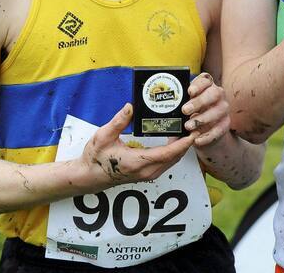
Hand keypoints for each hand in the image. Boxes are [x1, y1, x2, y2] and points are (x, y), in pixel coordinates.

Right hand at [80, 104, 194, 186]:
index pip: (167, 154)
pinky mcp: (147, 174)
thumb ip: (118, 122)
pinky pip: (166, 163)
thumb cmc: (95, 157)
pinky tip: (175, 139)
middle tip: (194, 124)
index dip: (183, 143)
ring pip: (172, 161)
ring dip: (182, 147)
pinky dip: (174, 152)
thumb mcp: (103, 136)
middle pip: (174, 157)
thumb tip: (130, 106)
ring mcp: (147, 175)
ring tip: (187, 129)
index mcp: (137, 162)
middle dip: (187, 142)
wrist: (88, 176)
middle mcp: (146, 171)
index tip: (194, 132)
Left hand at [183, 73, 229, 146]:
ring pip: (219, 111)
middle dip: (200, 102)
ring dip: (203, 119)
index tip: (189, 91)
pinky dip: (208, 135)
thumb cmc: (191, 113)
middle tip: (185, 110)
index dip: (199, 85)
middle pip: (214, 93)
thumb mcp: (184, 105)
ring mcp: (223, 109)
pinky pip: (220, 129)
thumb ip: (178, 104)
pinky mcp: (225, 123)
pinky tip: (197, 139)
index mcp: (207, 86)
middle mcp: (218, 95)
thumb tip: (161, 108)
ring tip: (188, 126)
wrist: (204, 129)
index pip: (206, 80)